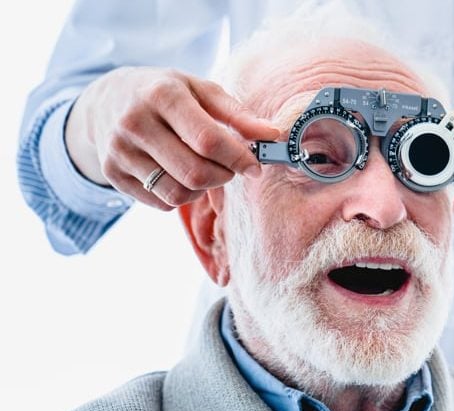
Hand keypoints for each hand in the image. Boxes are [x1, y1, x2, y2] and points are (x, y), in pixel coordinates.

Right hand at [65, 67, 279, 210]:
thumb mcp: (200, 90)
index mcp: (161, 95)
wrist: (106, 100)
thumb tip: (272, 135)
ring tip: (204, 168)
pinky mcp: (112, 174)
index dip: (238, 158)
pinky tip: (178, 174)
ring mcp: (119, 151)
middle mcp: (135, 123)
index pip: (208, 140)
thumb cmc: (166, 93)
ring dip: (203, 189)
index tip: (254, 166)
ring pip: (178, 193)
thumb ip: (237, 114)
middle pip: (195, 173)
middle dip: (224, 176)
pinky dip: (181, 195)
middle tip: (230, 168)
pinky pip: (162, 203)